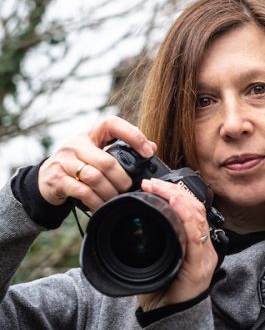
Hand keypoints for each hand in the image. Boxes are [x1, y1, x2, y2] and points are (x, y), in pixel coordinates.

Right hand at [38, 116, 156, 210]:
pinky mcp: (57, 179)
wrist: (46, 178)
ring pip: (94, 178)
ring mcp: (64, 161)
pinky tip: (102, 205)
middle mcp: (75, 144)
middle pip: (106, 161)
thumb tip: (151, 147)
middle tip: (129, 187)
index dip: (132, 135)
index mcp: (90, 135)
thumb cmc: (79, 163)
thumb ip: (122, 149)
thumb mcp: (97, 151)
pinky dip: (96, 201)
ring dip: (110, 192)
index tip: (148, 152)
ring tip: (117, 198)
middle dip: (122, 178)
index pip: (111, 124)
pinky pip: (82, 192)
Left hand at [137, 178, 217, 310]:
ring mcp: (204, 256)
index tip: (154, 184)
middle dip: (174, 190)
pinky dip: (187, 217)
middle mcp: (204, 247)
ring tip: (158, 188)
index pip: (193, 209)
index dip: (176, 192)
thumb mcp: (158, 259)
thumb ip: (156, 241)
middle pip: (196, 208)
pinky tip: (176, 204)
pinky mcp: (200, 267)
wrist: (169, 322)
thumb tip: (136, 222)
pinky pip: (196, 236)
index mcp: (195, 243)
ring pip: (198, 217)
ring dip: (177, 198)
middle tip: (152, 183)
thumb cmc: (162, 291)